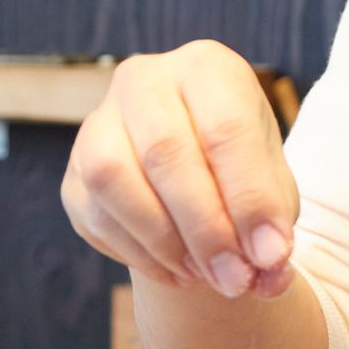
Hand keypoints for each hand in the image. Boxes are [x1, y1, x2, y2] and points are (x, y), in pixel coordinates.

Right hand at [62, 42, 298, 299]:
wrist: (197, 174)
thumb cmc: (242, 173)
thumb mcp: (274, 190)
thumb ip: (275, 225)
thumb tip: (270, 272)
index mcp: (207, 68)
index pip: (225, 129)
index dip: (249, 198)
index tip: (271, 255)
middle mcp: (145, 80)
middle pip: (165, 152)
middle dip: (205, 229)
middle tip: (235, 279)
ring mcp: (99, 121)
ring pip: (114, 177)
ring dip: (164, 240)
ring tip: (204, 274)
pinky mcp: (73, 171)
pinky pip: (94, 214)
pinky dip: (139, 253)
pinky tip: (176, 271)